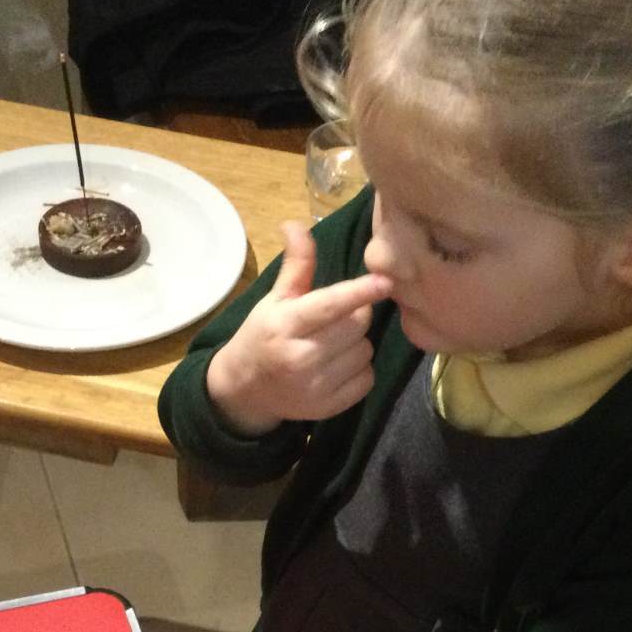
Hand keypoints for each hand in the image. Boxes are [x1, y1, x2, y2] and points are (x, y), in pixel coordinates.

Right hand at [204, 220, 391, 435]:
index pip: (329, 305)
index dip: (359, 292)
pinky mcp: (328, 408)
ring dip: (357, 343)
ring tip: (333, 343)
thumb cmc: (264, 335)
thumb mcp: (275, 299)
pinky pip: (367, 379)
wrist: (246, 390)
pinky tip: (338, 365)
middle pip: (356, 326)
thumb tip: (296, 223)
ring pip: (364, 351)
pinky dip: (360, 369)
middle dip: (354, 316)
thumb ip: (296, 265)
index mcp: (285, 325)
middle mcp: (300, 358)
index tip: (385, 281)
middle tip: (335, 318)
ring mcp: (315, 387)